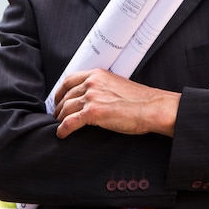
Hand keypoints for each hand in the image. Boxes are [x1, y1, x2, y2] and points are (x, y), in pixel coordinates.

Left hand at [53, 69, 179, 138]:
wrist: (151, 107)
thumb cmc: (138, 99)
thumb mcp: (116, 84)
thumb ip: (101, 86)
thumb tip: (90, 97)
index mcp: (97, 74)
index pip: (69, 80)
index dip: (60, 92)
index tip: (58, 100)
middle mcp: (92, 83)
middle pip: (66, 96)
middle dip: (59, 108)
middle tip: (57, 116)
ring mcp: (92, 97)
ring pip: (65, 109)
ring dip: (60, 119)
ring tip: (60, 126)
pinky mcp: (93, 113)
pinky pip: (69, 122)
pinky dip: (63, 129)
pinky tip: (62, 134)